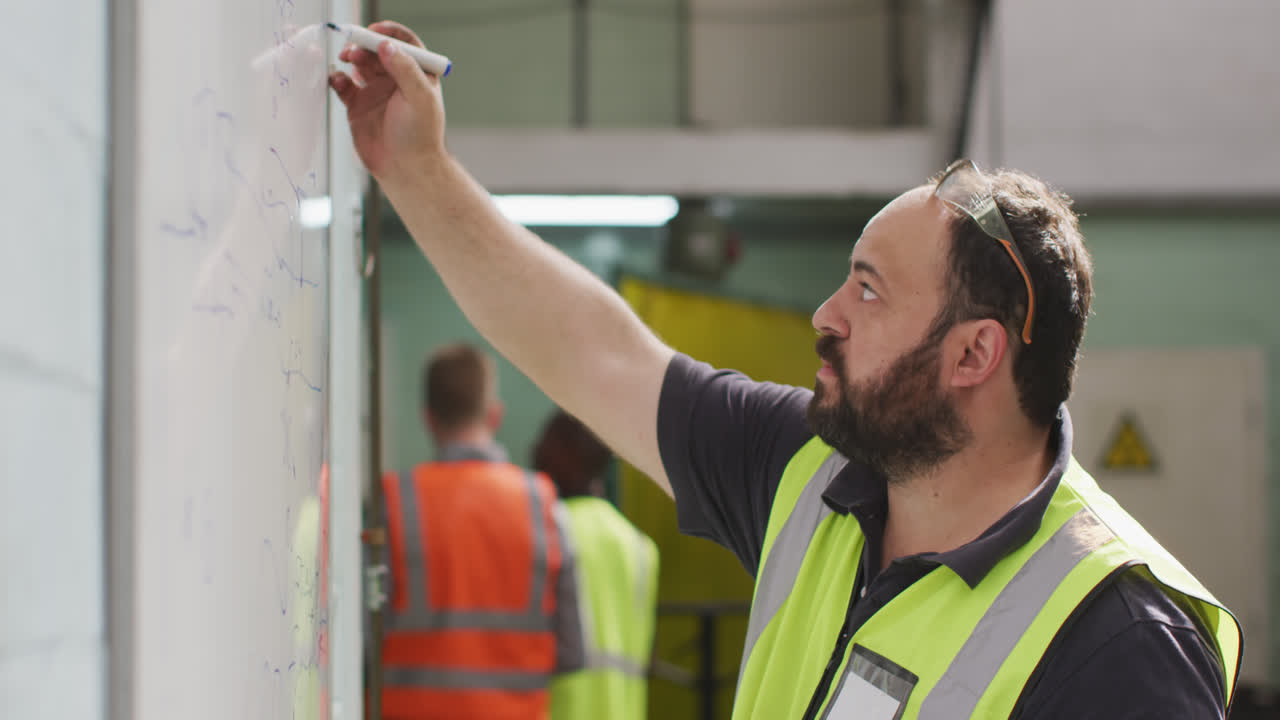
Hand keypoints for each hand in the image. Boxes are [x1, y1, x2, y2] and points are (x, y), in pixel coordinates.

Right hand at [328, 21, 446, 182]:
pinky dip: (337, 77)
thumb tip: (387, 46)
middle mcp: (395, 80)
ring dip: (351, 56)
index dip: (389, 33)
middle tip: (355, 48)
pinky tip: (338, 79)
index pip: (404, 43)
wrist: (405, 170)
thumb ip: (405, 70)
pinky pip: (343, 84)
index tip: (374, 31)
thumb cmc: (420, 136)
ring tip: (347, 57)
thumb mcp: (420, 99)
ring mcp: (375, 91)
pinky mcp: (357, 106)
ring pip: (359, 63)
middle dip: (364, 44)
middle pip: (377, 50)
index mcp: (417, 74)